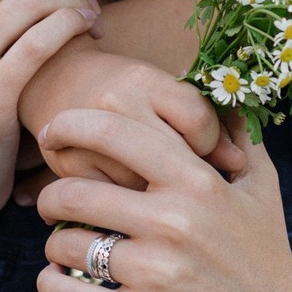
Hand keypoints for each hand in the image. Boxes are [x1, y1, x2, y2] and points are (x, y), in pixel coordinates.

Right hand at [19, 49, 244, 190]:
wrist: (53, 81)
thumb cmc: (124, 89)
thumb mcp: (162, 89)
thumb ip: (205, 119)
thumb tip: (238, 161)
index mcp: (145, 80)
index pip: (197, 120)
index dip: (211, 142)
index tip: (206, 149)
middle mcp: (115, 105)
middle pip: (171, 157)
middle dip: (185, 177)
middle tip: (187, 181)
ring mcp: (87, 139)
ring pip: (141, 188)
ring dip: (157, 199)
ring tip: (161, 194)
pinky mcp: (68, 167)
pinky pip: (111, 203)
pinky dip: (126, 210)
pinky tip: (132, 203)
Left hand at [34, 109, 291, 291]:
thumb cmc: (268, 251)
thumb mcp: (260, 184)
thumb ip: (235, 134)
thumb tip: (218, 91)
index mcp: (196, 180)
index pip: (115, 133)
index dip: (71, 126)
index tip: (52, 133)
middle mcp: (174, 220)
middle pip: (74, 191)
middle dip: (50, 195)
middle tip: (51, 203)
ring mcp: (157, 272)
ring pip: (66, 243)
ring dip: (55, 243)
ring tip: (64, 246)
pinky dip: (53, 283)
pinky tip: (58, 278)